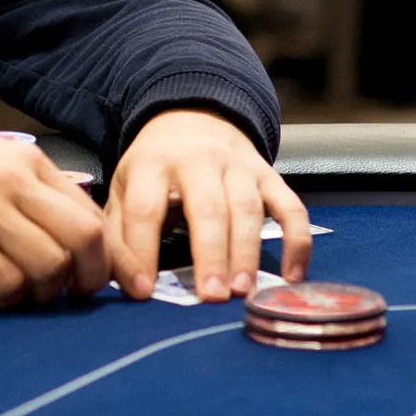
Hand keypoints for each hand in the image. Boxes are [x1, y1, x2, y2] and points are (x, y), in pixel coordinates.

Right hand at [0, 128, 109, 305]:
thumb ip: (32, 195)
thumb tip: (77, 244)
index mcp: (26, 161)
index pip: (90, 212)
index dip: (107, 256)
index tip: (108, 282)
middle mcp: (12, 181)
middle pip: (84, 238)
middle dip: (88, 278)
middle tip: (71, 296)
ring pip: (49, 265)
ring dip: (42, 292)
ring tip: (19, 292)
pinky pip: (6, 282)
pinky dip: (7, 298)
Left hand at [106, 110, 310, 301]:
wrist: (193, 119)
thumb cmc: (154, 168)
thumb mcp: (123, 188)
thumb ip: (119, 234)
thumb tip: (128, 286)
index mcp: (152, 163)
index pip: (145, 208)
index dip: (143, 250)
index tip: (144, 291)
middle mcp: (198, 161)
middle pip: (207, 208)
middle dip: (210, 254)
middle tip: (211, 296)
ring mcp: (238, 166)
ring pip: (248, 209)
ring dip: (247, 252)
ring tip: (242, 291)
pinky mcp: (269, 175)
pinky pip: (291, 207)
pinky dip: (296, 241)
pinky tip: (292, 276)